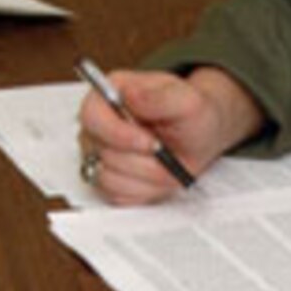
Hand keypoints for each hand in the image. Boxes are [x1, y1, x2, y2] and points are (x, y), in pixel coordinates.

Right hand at [76, 66, 260, 204]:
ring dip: (145, 177)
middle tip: (167, 155)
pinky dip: (143, 191)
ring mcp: (98, 153)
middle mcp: (98, 125)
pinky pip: (115, 195)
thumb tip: (132, 96)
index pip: (92, 116)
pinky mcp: (106, 179)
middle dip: (142, 160)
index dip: (118, 134)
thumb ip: (161, 97)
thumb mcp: (187, 101)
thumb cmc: (190, 115)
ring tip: (167, 165)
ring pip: (108, 178)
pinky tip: (158, 177)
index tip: (151, 143)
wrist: (198, 137)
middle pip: (102, 152)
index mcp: (109, 94)